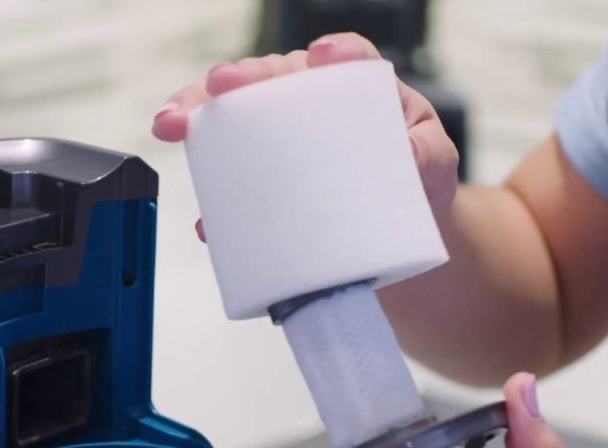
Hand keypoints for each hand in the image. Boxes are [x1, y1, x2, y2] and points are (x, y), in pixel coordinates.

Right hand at [151, 33, 458, 241]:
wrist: (399, 233)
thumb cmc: (416, 181)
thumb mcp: (435, 163)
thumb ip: (428, 154)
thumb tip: (408, 156)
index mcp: (356, 89)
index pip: (343, 59)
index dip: (333, 54)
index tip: (319, 58)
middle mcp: (309, 105)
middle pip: (267, 79)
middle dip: (232, 80)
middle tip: (213, 88)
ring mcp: (280, 143)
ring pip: (233, 117)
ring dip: (196, 117)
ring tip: (172, 124)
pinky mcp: (265, 185)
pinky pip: (231, 182)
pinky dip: (215, 200)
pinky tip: (207, 217)